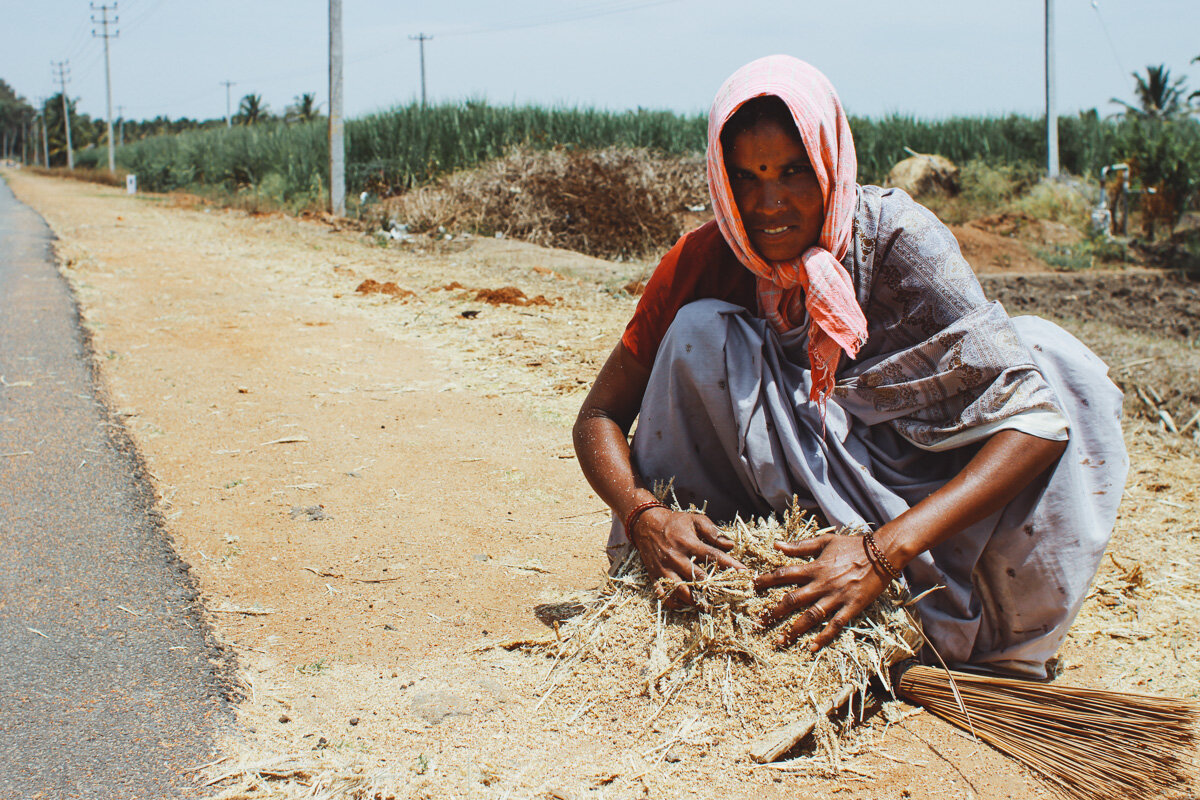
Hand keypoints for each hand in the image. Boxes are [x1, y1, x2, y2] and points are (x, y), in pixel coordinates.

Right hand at [629, 507, 746, 607]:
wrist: (645, 524)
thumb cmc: (675, 523)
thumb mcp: (695, 519)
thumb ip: (713, 531)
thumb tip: (730, 544)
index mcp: (688, 543)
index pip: (713, 556)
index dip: (729, 565)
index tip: (743, 573)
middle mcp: (676, 557)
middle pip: (698, 578)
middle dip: (714, 588)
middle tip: (727, 596)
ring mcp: (664, 568)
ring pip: (681, 590)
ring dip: (695, 600)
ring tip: (707, 606)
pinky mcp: (655, 576)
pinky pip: (664, 595)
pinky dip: (674, 602)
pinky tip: (684, 604)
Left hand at [754, 533, 892, 650]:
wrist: (883, 553)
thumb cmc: (853, 545)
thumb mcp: (825, 541)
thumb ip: (800, 545)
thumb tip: (777, 544)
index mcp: (815, 567)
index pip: (784, 574)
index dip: (767, 580)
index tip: (754, 586)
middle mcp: (822, 584)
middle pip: (793, 600)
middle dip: (775, 611)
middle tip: (760, 622)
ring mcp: (837, 597)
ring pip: (811, 616)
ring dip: (794, 629)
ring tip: (780, 639)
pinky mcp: (852, 607)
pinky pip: (835, 625)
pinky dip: (823, 637)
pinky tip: (811, 647)